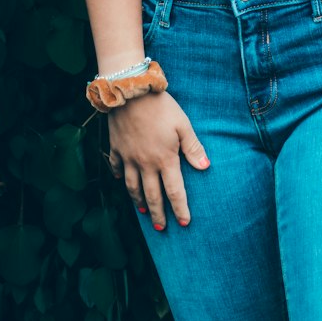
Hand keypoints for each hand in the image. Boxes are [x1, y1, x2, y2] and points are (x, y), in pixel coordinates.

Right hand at [105, 90, 209, 230]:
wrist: (130, 91)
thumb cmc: (161, 107)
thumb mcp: (183, 124)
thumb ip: (193, 147)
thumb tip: (205, 167)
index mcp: (165, 159)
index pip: (174, 191)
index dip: (180, 208)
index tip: (184, 223)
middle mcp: (146, 164)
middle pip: (152, 196)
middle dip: (158, 214)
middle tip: (161, 228)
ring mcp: (129, 158)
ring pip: (133, 187)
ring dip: (138, 201)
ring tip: (143, 211)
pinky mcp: (116, 148)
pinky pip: (117, 168)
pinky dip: (120, 177)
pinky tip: (122, 182)